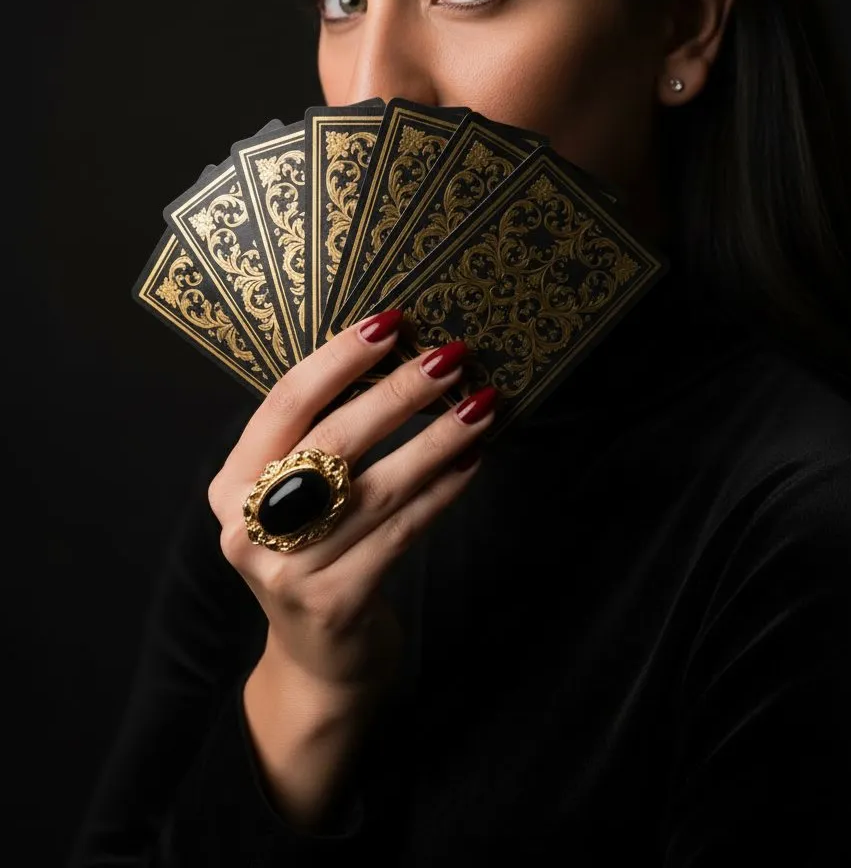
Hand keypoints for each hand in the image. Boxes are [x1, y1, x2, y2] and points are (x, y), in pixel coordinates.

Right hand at [207, 309, 495, 693]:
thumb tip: (395, 359)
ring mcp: (288, 570)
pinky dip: (442, 492)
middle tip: (452, 357)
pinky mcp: (334, 603)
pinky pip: (402, 531)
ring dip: (437, 439)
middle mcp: (249, 525)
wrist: (317, 664)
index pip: (285, 402)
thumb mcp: (293, 498)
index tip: (391, 322)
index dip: (339, 358)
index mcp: (234, 483)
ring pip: (377, 487)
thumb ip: (319, 441)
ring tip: (481, 406)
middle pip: (332, 440)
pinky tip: (472, 462)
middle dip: (399, 392)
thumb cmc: (315, 557)